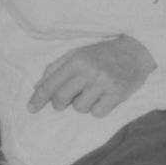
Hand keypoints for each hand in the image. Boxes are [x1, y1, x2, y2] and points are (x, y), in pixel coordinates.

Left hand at [27, 34, 155, 115]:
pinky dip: (97, 109)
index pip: (51, 84)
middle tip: (65, 101)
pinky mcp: (117, 94)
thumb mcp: (77, 53)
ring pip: (80, 108)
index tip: (30, 109)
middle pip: (61, 98)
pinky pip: (97, 113)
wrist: (135, 51)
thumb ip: (56, 68)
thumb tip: (37, 87)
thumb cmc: (102, 53)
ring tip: (91, 93)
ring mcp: (104, 84)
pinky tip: (103, 98)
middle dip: (59, 103)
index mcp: (77, 60)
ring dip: (82, 104)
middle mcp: (89, 71)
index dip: (38, 98)